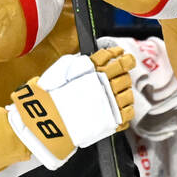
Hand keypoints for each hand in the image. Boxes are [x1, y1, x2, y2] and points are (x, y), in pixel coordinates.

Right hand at [7, 47, 134, 168]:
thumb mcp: (60, 71)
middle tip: (118, 74)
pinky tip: (119, 106)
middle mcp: (103, 84)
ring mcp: (109, 103)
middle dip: (123, 73)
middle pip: (123, 74)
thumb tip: (90, 60)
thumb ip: (78, 63)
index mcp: (92, 70)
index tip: (120, 53)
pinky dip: (126, 108)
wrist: (48, 122)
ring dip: (125, 90)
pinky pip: (127, 112)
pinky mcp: (112, 120)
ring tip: (117, 92)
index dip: (117, 54)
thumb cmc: (50, 97)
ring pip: (127, 93)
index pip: (111, 57)